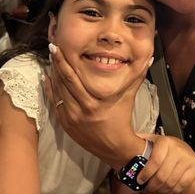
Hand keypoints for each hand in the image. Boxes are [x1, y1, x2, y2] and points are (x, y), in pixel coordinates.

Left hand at [43, 44, 148, 168]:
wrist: (114, 146)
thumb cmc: (122, 118)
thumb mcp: (128, 96)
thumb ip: (137, 76)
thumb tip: (148, 59)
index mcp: (93, 102)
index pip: (73, 77)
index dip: (63, 61)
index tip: (58, 47)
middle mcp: (79, 110)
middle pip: (62, 82)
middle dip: (56, 63)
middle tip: (52, 47)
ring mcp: (70, 118)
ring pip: (57, 91)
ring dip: (52, 74)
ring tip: (50, 59)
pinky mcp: (65, 123)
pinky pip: (54, 103)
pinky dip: (50, 89)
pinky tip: (46, 77)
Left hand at [138, 134, 194, 193]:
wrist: (184, 148)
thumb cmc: (164, 146)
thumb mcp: (152, 140)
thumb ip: (140, 141)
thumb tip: (125, 142)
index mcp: (166, 141)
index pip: (155, 161)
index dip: (146, 173)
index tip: (140, 180)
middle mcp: (178, 149)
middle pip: (163, 175)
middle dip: (152, 185)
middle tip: (146, 188)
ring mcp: (188, 159)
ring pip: (172, 182)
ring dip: (161, 189)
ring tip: (155, 189)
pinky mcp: (194, 168)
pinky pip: (182, 185)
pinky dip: (172, 190)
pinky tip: (166, 188)